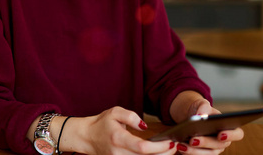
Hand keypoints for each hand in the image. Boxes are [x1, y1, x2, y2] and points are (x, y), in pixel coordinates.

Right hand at [55, 107, 176, 154]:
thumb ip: (131, 116)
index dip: (159, 147)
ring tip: (170, 150)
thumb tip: (144, 125)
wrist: (87, 137)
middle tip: (176, 146)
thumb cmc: (102, 123)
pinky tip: (158, 154)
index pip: (142, 147)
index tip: (171, 142)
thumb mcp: (115, 112)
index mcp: (118, 138)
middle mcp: (119, 153)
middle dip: (164, 154)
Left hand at [177, 99, 243, 154]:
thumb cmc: (202, 110)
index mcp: (228, 127)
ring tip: (182, 145)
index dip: (231, 135)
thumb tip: (201, 116)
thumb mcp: (202, 104)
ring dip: (194, 151)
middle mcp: (223, 141)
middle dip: (206, 143)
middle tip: (193, 140)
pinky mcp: (202, 154)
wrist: (191, 117)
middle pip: (219, 146)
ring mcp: (213, 150)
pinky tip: (179, 146)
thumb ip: (203, 106)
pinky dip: (188, 153)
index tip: (221, 134)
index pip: (237, 134)